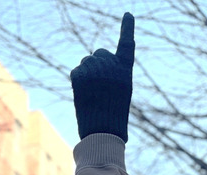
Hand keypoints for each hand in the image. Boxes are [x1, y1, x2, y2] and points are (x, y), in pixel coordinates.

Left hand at [70, 12, 134, 142]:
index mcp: (125, 69)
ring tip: (94, 93)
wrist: (102, 129)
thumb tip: (95, 58)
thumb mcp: (121, 90)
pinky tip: (85, 95)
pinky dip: (79, 81)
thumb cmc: (115, 114)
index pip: (127, 44)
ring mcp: (94, 68)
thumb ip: (112, 72)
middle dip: (98, 63)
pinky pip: (78, 71)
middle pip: (100, 53)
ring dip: (88, 72)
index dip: (127, 29)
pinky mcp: (79, 74)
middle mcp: (110, 64)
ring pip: (87, 61)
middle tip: (100, 85)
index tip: (128, 14)